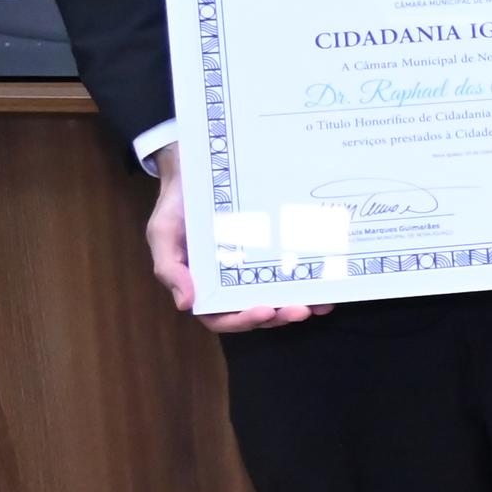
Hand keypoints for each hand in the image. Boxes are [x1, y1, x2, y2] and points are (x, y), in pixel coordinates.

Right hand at [145, 145, 327, 333]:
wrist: (196, 170)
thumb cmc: (177, 206)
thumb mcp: (163, 233)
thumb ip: (169, 268)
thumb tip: (185, 304)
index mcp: (203, 285)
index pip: (221, 316)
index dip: (243, 320)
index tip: (264, 311)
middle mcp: (230, 282)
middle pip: (256, 311)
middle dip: (279, 315)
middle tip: (301, 309)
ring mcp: (253, 268)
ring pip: (278, 297)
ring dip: (300, 305)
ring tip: (320, 304)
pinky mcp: (272, 251)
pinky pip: (292, 271)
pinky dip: (310, 282)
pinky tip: (328, 284)